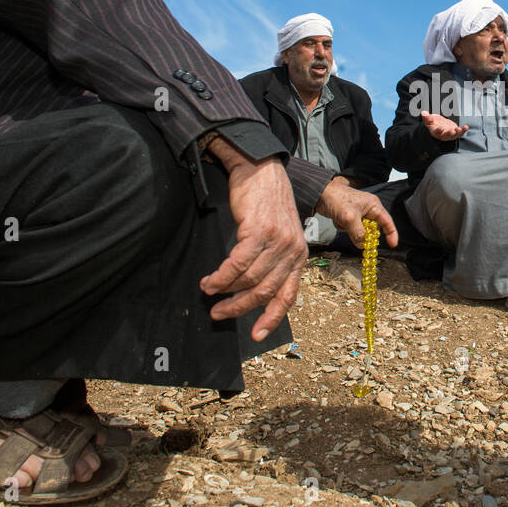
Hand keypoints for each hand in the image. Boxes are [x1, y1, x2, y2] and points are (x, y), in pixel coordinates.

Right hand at [199, 148, 306, 337]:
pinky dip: (221, 277)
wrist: (261, 170)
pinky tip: (209, 281)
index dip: (271, 318)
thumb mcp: (278, 236)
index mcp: (299, 256)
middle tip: (218, 313)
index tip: (256, 336)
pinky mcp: (260, 231)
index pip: (288, 296)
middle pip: (264, 292)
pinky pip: (237, 263)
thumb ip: (271, 262)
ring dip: (225, 291)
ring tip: (208, 292)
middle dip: (239, 308)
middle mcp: (293, 251)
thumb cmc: (266, 204)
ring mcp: (278, 241)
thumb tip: (249, 291)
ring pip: (249, 279)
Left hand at [315, 180, 399, 248]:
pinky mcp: (348, 216)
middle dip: (364, 234)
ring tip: (342, 220)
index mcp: (373, 205)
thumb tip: (363, 246)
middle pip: (372, 228)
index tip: (392, 245)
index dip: (391, 234)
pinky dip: (343, 226)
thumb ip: (359, 234)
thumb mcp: (350, 219)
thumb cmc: (337, 199)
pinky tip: (337, 219)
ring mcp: (357, 213)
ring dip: (350, 229)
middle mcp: (367, 209)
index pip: (387, 221)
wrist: (319, 193)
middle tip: (358, 238)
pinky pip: (349, 228)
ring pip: (359, 230)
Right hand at [421, 112, 468, 141]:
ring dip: (458, 132)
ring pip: (455, 135)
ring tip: (459, 128)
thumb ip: (427, 117)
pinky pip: (460, 132)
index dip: (438, 130)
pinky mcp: (456, 132)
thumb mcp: (429, 120)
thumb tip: (423, 112)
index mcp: (436, 132)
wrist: (439, 126)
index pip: (437, 132)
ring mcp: (450, 134)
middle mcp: (444, 135)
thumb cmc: (433, 124)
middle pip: (447, 135)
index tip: (440, 128)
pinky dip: (463, 130)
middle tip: (452, 130)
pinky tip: (466, 127)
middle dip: (450, 133)